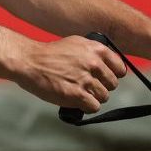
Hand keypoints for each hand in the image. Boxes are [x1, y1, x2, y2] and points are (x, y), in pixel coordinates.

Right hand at [12, 36, 127, 111]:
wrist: (31, 62)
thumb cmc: (51, 54)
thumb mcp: (77, 43)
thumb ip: (94, 53)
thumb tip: (109, 65)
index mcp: (96, 49)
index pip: (120, 68)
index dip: (113, 75)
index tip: (105, 78)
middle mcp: (94, 63)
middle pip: (112, 84)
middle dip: (102, 87)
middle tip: (89, 87)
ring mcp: (85, 79)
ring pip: (104, 96)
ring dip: (94, 98)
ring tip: (81, 94)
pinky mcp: (76, 95)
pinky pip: (94, 106)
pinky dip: (87, 107)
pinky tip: (78, 101)